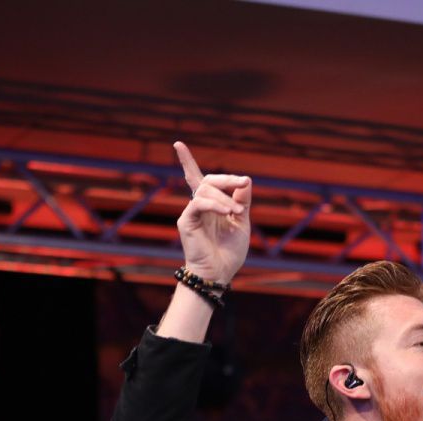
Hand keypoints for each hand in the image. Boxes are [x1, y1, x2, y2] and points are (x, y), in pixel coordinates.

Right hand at [173, 142, 251, 283]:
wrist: (220, 273)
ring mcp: (191, 213)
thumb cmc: (230, 251)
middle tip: (243, 183)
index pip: (197, 178)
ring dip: (225, 198)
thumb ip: (242, 201)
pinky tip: (226, 212)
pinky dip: (215, 205)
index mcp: (210, 205)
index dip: (186, 161)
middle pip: (207, 180)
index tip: (177, 144)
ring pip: (206, 190)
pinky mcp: (186, 221)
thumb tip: (246, 180)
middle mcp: (198, 206)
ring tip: (238, 211)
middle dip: (227, 178)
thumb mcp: (242, 222)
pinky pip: (199, 203)